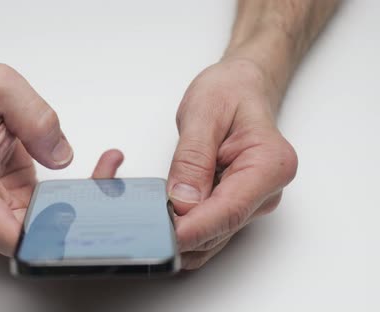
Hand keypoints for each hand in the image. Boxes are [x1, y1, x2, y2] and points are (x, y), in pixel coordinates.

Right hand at [0, 64, 123, 255]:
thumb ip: (33, 116)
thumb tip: (60, 155)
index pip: (5, 235)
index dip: (45, 237)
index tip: (77, 214)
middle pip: (33, 238)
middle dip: (76, 219)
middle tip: (107, 181)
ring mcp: (2, 210)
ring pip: (50, 229)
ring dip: (84, 206)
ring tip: (109, 167)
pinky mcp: (21, 204)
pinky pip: (55, 212)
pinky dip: (81, 196)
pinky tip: (103, 168)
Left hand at [167, 59, 297, 269]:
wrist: (241, 88)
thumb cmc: (229, 92)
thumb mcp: (203, 114)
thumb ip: (193, 159)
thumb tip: (182, 201)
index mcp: (269, 165)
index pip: (229, 210)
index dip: (194, 228)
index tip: (165, 236)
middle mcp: (266, 191)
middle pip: (220, 228)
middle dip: (182, 233)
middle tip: (144, 228)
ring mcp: (252, 203)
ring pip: (213, 236)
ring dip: (181, 234)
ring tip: (149, 221)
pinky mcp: (235, 206)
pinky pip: (208, 228)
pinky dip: (185, 229)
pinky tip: (162, 219)